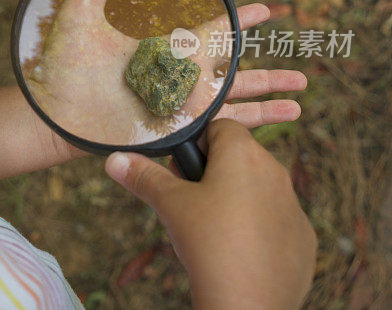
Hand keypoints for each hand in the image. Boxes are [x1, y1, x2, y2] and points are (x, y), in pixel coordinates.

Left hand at [26, 0, 304, 144]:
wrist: (52, 117)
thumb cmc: (63, 72)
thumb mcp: (80, 26)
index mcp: (159, 51)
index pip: (208, 31)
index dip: (237, 20)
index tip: (265, 10)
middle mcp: (173, 79)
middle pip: (230, 72)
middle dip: (265, 72)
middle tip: (301, 68)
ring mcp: (174, 107)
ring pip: (230, 103)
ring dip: (265, 101)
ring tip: (300, 101)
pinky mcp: (172, 131)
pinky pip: (215, 130)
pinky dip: (245, 128)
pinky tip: (273, 124)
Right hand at [105, 119, 316, 308]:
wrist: (248, 303)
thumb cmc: (207, 243)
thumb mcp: (170, 205)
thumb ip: (144, 176)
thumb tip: (114, 159)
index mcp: (244, 153)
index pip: (219, 126)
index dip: (196, 144)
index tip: (181, 172)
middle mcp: (276, 172)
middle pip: (239, 156)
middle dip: (214, 171)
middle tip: (190, 200)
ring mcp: (294, 206)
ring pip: (258, 188)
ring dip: (236, 198)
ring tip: (211, 228)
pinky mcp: (303, 236)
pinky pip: (275, 219)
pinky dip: (256, 227)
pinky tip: (237, 248)